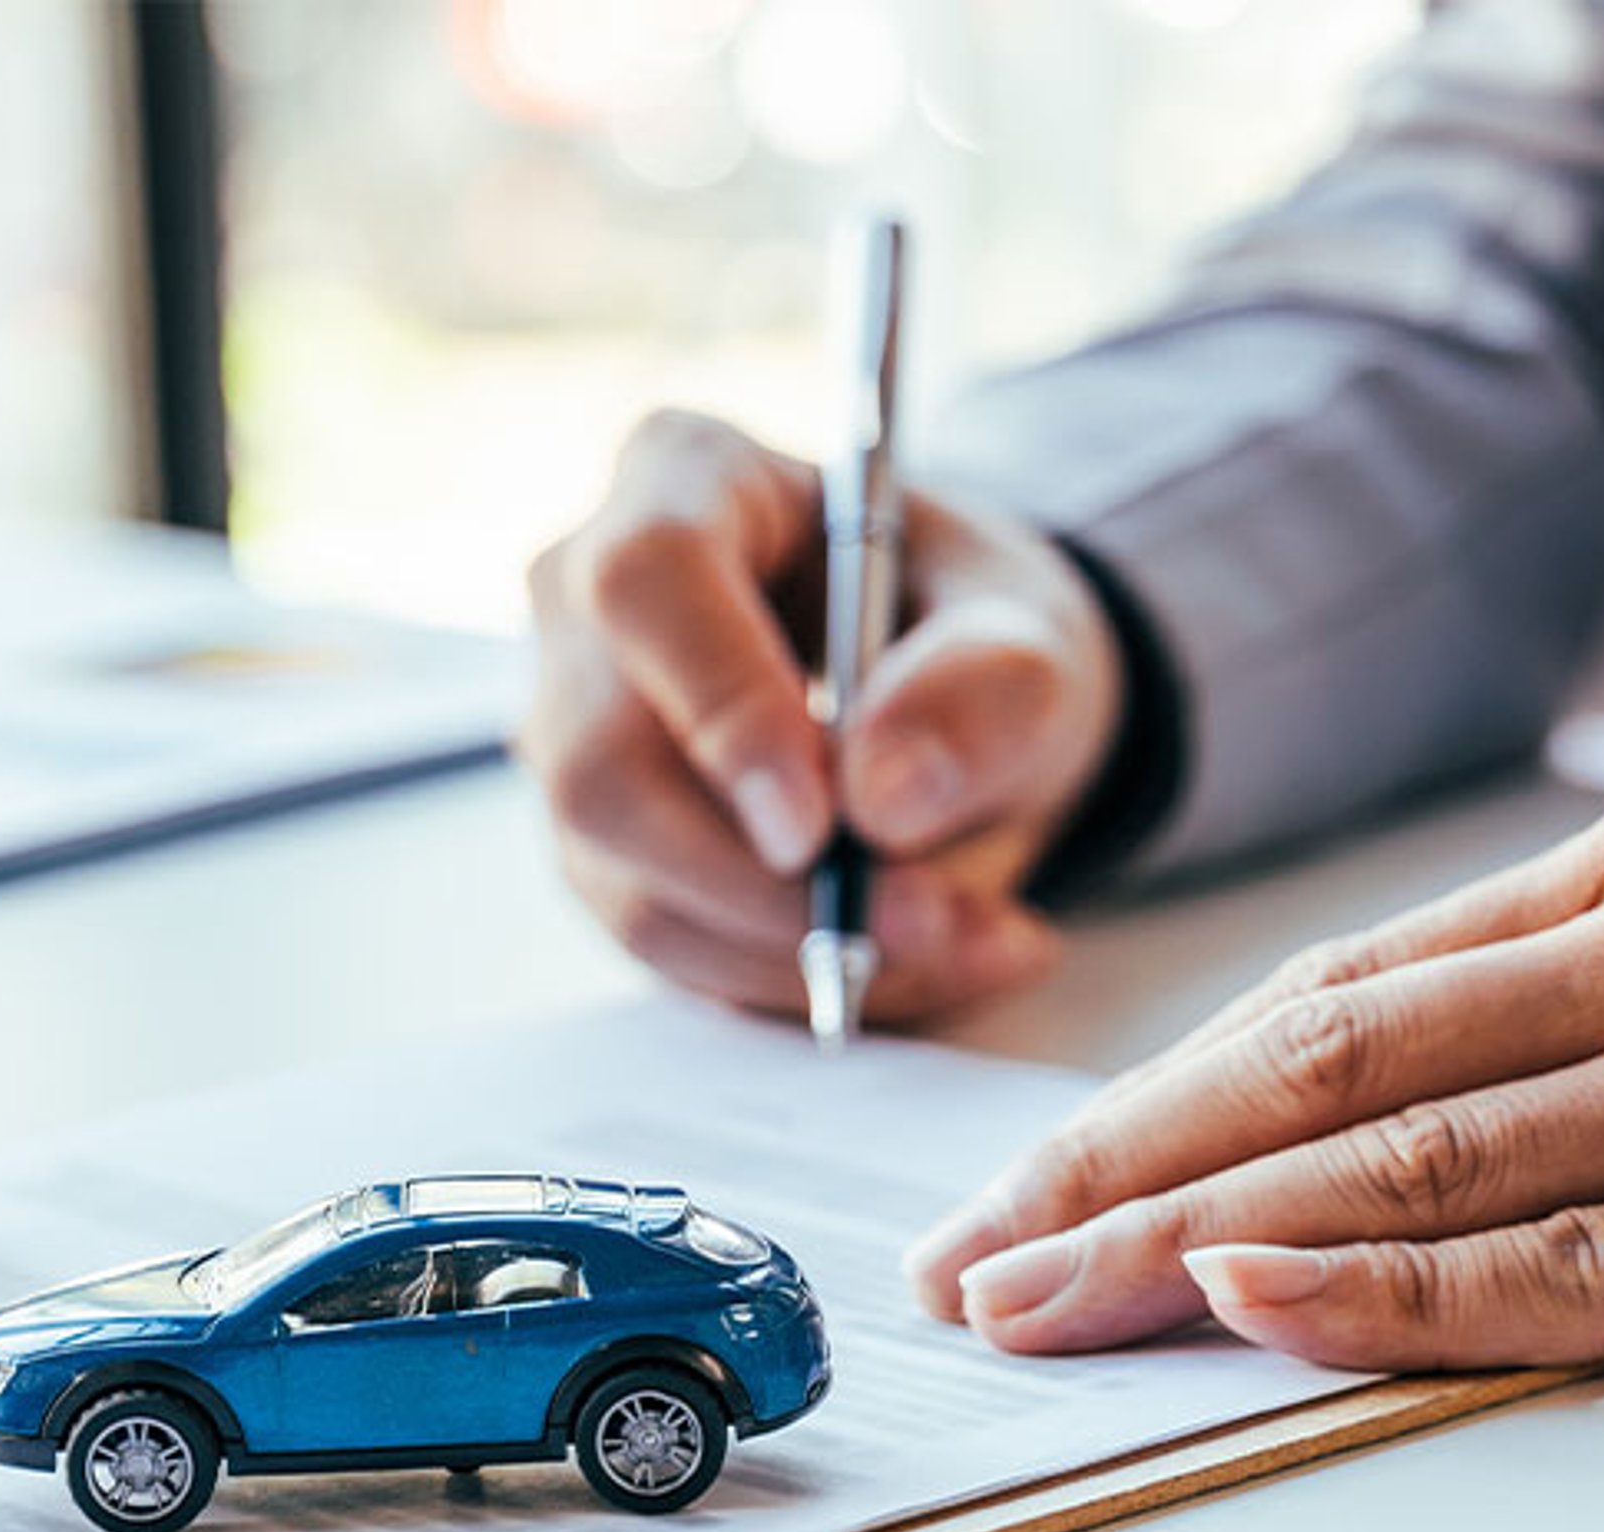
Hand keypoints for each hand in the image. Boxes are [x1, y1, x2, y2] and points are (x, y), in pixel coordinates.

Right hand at [520, 410, 1120, 1024]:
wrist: (955, 711)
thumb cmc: (975, 636)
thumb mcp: (1030, 639)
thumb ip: (982, 691)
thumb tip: (881, 798)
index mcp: (684, 479)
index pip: (649, 582)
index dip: (720, 708)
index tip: (818, 826)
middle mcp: (586, 602)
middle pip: (604, 764)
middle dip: (767, 881)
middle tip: (926, 920)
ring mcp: (573, 734)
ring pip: (632, 882)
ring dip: (803, 949)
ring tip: (969, 940)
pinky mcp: (599, 850)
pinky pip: (669, 948)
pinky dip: (796, 981)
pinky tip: (913, 960)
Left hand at [901, 789, 1603, 1369]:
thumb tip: (1425, 1092)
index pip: (1333, 991)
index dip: (1151, 1094)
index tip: (1022, 1177)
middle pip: (1318, 1066)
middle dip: (1110, 1171)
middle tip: (964, 1262)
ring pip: (1404, 1156)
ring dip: (1187, 1238)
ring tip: (1036, 1303)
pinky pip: (1571, 1260)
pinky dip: (1388, 1284)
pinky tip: (1247, 1302)